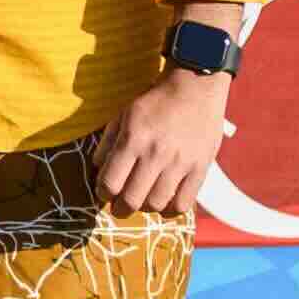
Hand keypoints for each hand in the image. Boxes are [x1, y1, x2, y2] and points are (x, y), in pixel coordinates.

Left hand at [93, 63, 232, 215]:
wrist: (195, 88)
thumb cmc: (156, 102)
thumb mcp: (123, 114)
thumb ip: (107, 142)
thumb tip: (98, 169)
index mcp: (133, 139)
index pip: (111, 182)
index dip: (103, 193)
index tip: (104, 192)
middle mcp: (155, 154)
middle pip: (132, 199)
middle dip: (120, 208)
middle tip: (119, 207)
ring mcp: (180, 163)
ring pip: (156, 204)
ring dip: (144, 208)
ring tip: (142, 201)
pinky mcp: (200, 169)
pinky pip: (183, 203)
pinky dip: (170, 209)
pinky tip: (164, 202)